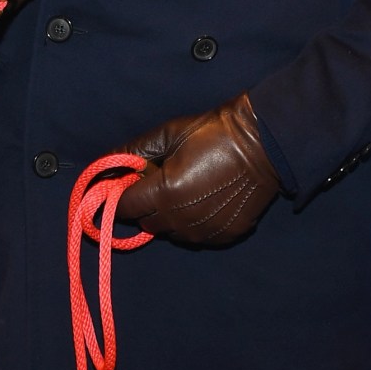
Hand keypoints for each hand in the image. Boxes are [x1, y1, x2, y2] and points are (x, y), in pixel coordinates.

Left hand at [119, 92, 283, 245]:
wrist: (265, 144)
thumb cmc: (214, 132)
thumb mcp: (170, 133)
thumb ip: (133, 151)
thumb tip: (105, 163)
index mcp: (165, 192)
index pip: (124, 207)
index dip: (120, 195)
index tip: (125, 184)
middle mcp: (181, 218)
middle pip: (145, 223)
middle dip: (144, 205)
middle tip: (157, 184)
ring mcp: (204, 231)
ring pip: (170, 233)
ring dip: (168, 216)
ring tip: (184, 190)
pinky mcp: (223, 236)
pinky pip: (195, 237)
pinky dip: (192, 223)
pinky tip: (204, 201)